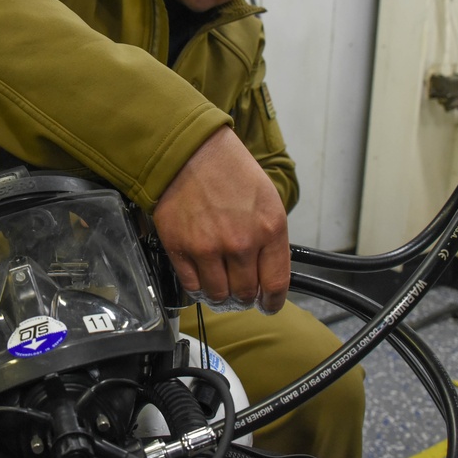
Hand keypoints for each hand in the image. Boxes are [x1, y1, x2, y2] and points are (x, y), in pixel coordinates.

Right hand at [152, 126, 290, 312]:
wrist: (189, 151)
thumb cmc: (228, 169)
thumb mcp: (267, 198)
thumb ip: (270, 237)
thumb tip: (267, 270)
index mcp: (270, 229)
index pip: (276, 284)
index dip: (272, 302)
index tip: (269, 306)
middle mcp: (241, 243)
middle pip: (246, 294)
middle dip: (245, 298)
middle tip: (241, 293)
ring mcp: (208, 248)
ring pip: (218, 295)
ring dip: (221, 296)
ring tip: (220, 286)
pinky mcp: (181, 248)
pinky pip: (191, 285)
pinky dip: (197, 287)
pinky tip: (201, 278)